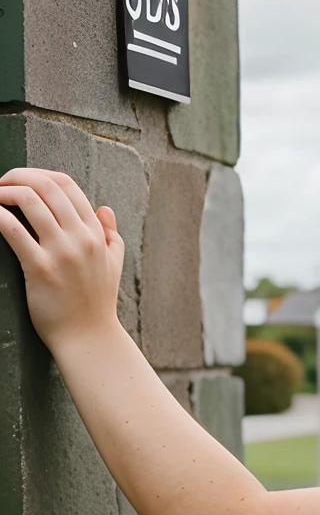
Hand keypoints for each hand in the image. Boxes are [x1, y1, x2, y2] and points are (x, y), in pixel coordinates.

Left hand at [0, 167, 123, 349]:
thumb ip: (111, 235)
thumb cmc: (96, 304)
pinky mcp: (40, 269)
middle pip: (46, 186)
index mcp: (96, 234)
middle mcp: (81, 239)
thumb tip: (104, 209)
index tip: (23, 181)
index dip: (40, 175)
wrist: (89, 339)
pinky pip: (13, 230)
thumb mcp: (113, 266)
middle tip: (1, 184)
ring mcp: (62, 254)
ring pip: (29, 201)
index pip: (67, 185)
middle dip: (18, 176)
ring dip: (4, 191)